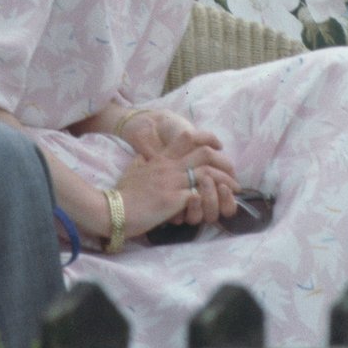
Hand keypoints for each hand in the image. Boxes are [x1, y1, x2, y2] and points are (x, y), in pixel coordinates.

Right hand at [119, 109, 237, 226]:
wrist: (113, 209)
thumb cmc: (123, 192)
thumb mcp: (133, 170)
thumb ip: (142, 160)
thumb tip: (144, 154)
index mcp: (162, 158)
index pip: (188, 137)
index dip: (207, 138)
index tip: (218, 146)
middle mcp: (169, 166)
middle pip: (204, 153)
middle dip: (224, 162)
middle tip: (233, 172)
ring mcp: (171, 182)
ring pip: (207, 173)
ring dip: (224, 181)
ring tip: (233, 189)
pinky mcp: (172, 199)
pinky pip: (198, 194)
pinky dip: (210, 198)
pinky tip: (216, 203)